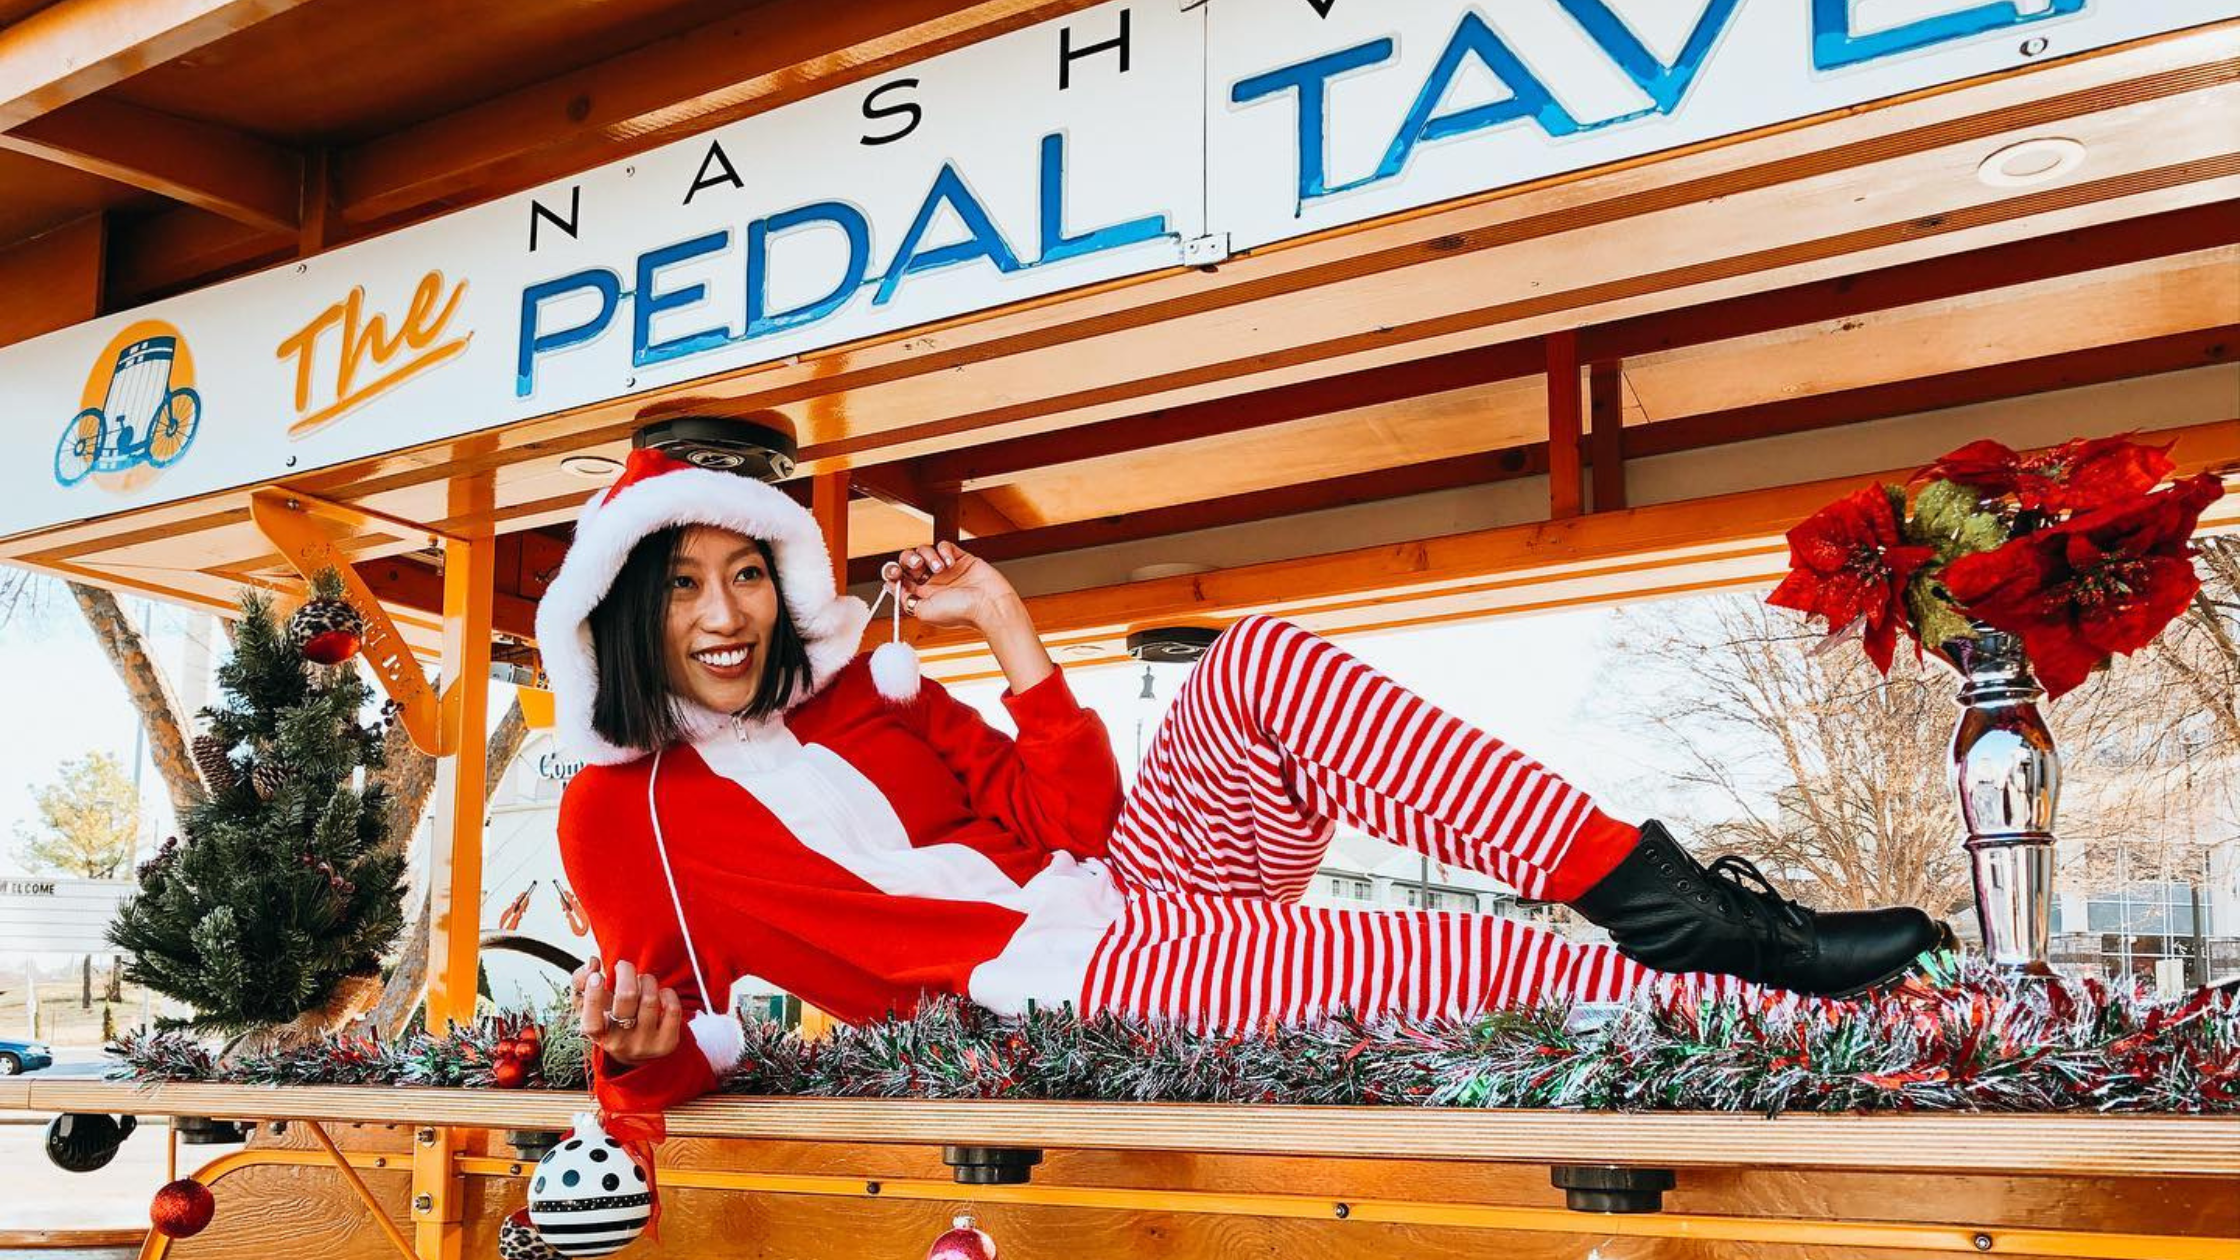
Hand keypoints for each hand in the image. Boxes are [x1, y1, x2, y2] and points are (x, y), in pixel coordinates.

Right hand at [571, 956, 681, 1067]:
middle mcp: (620, 1043)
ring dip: (646, 980)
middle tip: (623, 966)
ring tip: (642, 981)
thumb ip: (581, 982)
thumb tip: (592, 963)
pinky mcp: (667, 1043)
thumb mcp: (589, 1006)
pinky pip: (672, 1008)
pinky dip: (667, 994)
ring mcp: (645, 1044)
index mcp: (598, 1034)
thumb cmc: (609, 1020)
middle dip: (626, 972)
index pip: (592, 1021)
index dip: (593, 997)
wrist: (636, 1053)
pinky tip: (659, 995)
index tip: (598, 975)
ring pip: (650, 998)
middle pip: (627, 996)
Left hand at [882, 541, 1022, 631]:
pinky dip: (944, 551)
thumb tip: (890, 587)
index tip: (895, 574)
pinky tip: (950, 563)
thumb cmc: (961, 613)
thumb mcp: (924, 611)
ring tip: (940, 568)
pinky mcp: (960, 558)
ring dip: (928, 556)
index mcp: (921, 595)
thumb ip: (905, 599)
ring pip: (925, 551)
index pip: (899, 578)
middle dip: (908, 560)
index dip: (893, 573)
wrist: (989, 605)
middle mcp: (931, 581)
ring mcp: (945, 569)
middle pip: (908, 561)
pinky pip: (944, 546)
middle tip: (916, 566)